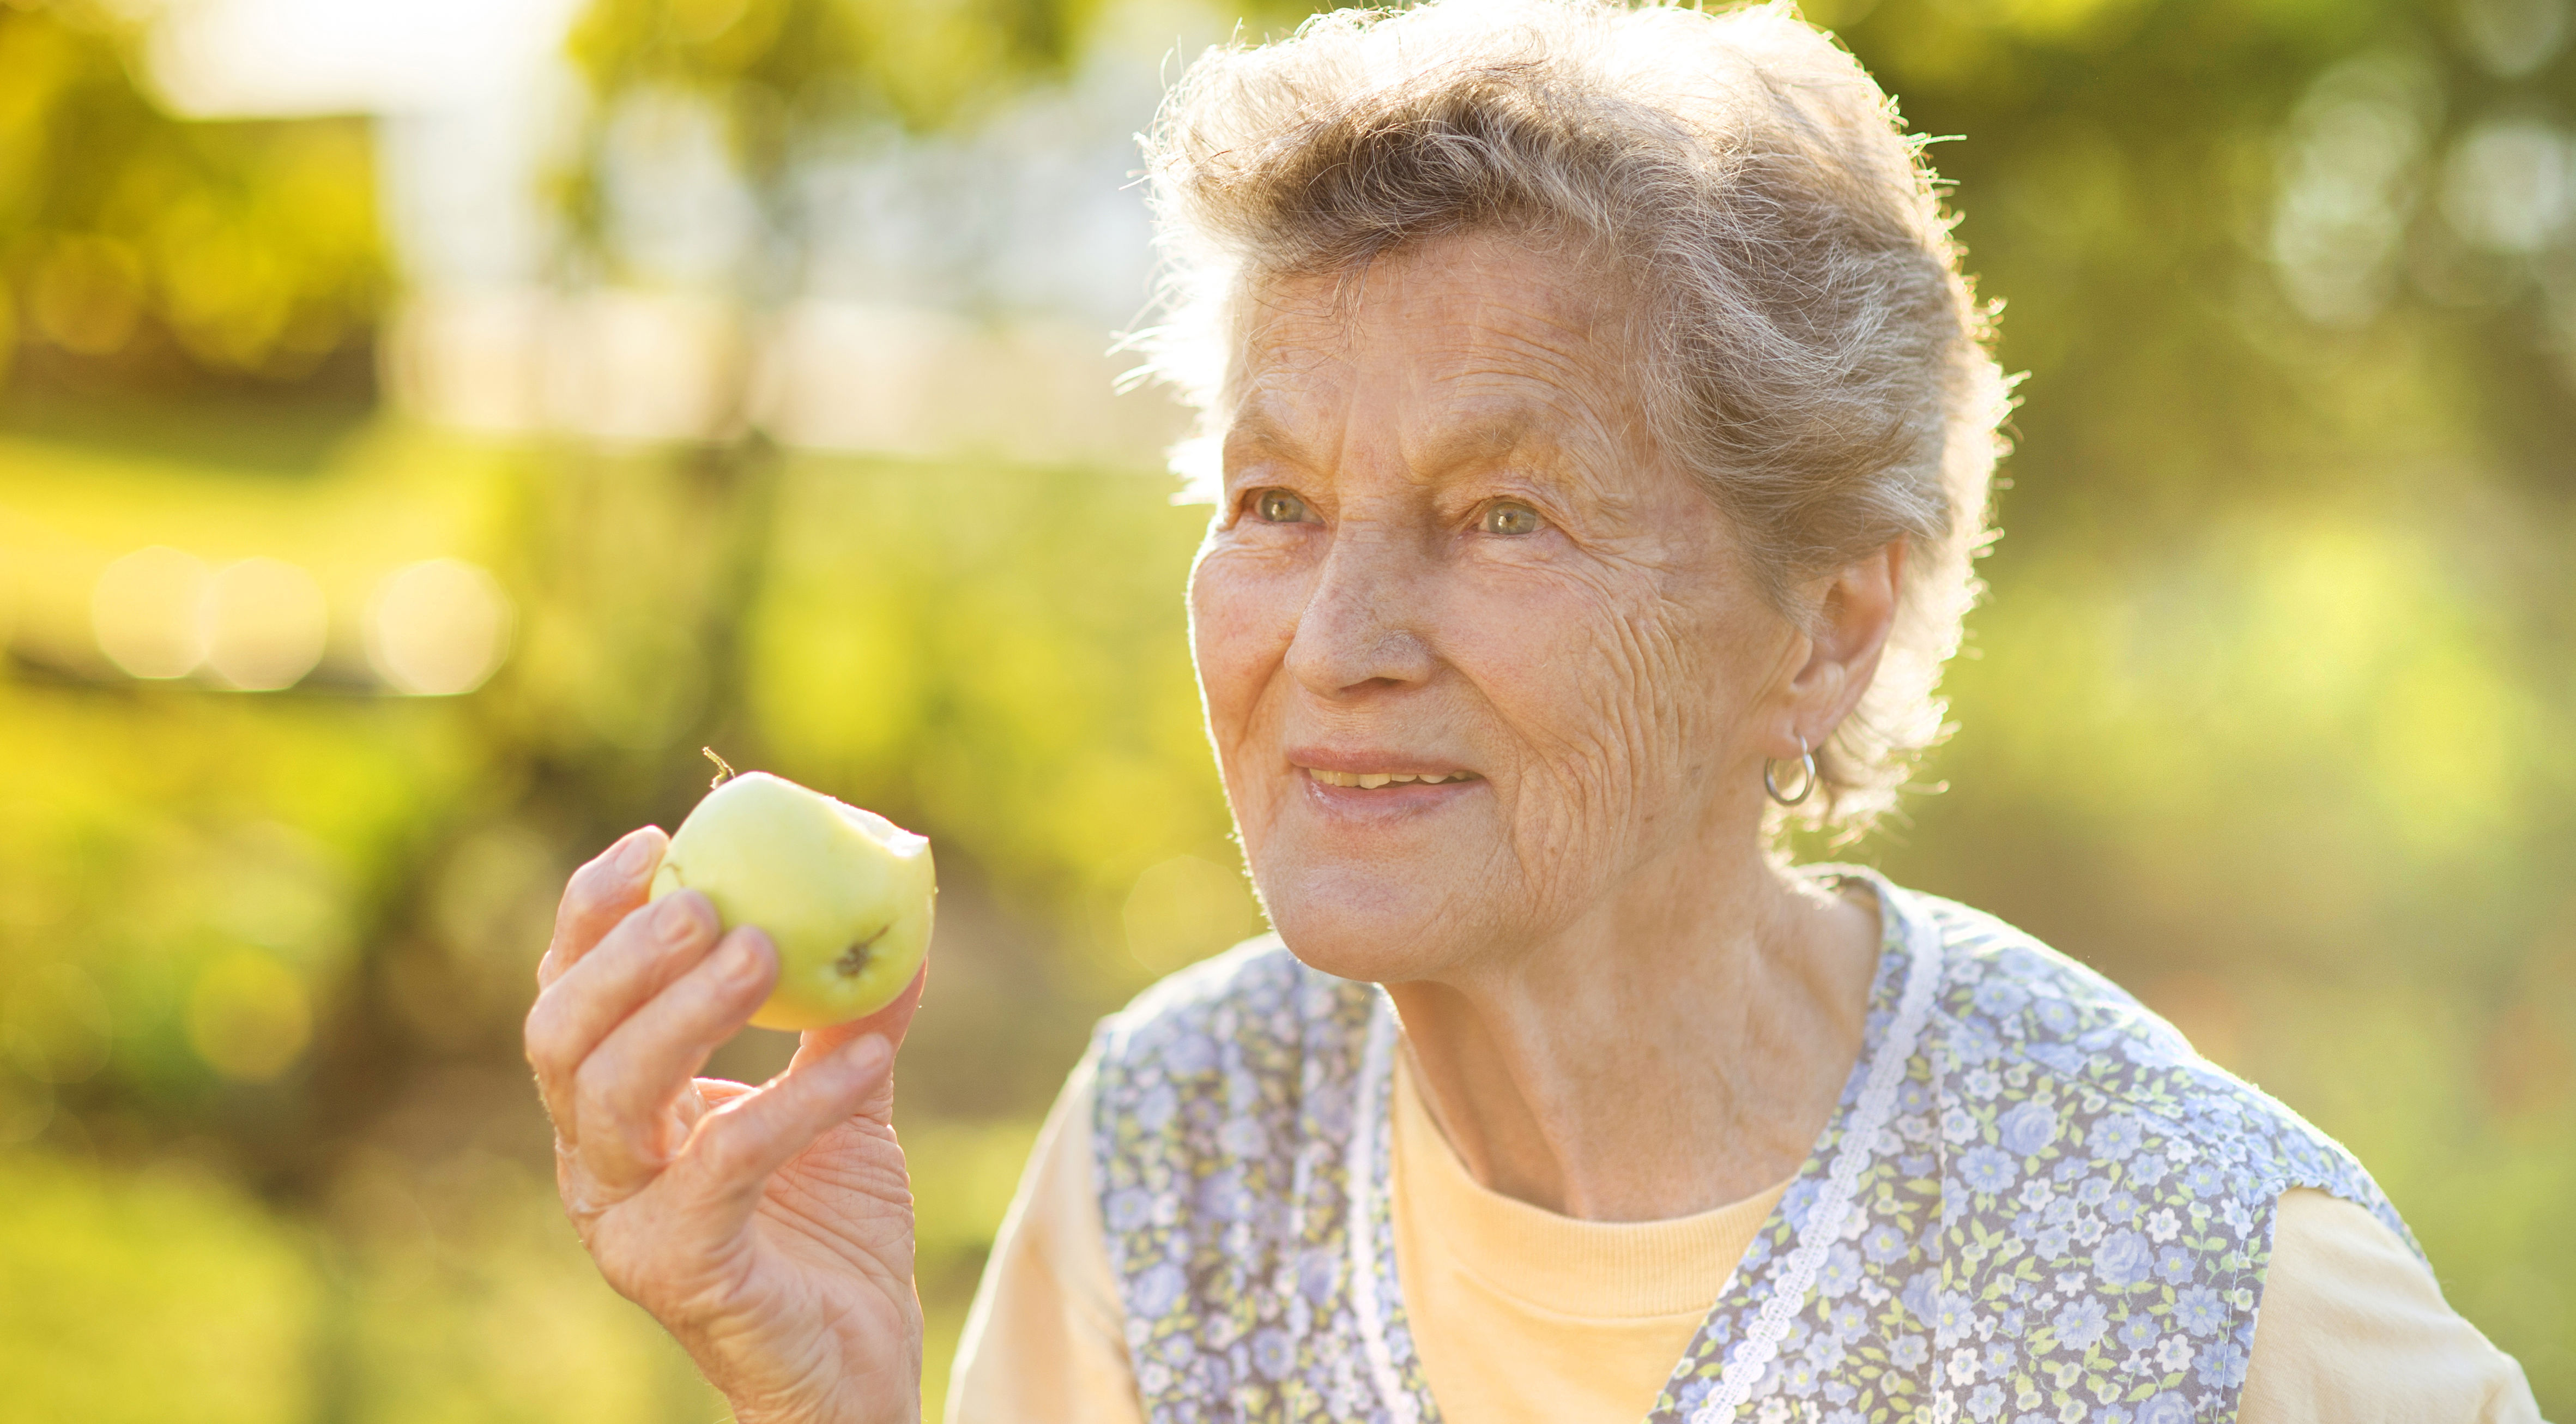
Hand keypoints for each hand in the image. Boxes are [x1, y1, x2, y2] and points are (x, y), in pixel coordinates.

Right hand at [526, 825, 928, 1423]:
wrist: (853, 1367)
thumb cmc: (829, 1234)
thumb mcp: (844, 1102)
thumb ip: (852, 1016)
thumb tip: (900, 913)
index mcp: (613, 1111)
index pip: (568, 994)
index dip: (591, 916)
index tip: (652, 839)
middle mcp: (596, 1163)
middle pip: (560, 1039)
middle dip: (622, 959)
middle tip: (705, 902)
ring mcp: (626, 1222)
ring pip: (613, 1098)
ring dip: (685, 1011)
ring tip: (764, 950)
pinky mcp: (681, 1270)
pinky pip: (726, 1167)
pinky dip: (797, 1103)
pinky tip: (867, 1063)